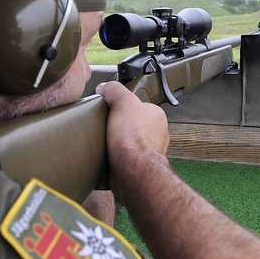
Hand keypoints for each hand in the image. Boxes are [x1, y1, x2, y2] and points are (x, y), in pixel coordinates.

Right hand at [96, 81, 169, 201]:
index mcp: (157, 116)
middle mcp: (157, 134)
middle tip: (103, 126)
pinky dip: (114, 158)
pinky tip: (106, 156)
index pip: (138, 106)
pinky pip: (124, 159)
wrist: (132, 171)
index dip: (121, 107)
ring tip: (102, 142)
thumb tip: (104, 87)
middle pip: (132, 125)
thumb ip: (114, 90)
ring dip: (116, 143)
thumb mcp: (122, 101)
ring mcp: (149, 153)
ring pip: (128, 143)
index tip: (108, 110)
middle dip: (118, 126)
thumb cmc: (132, 137)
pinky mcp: (139, 168)